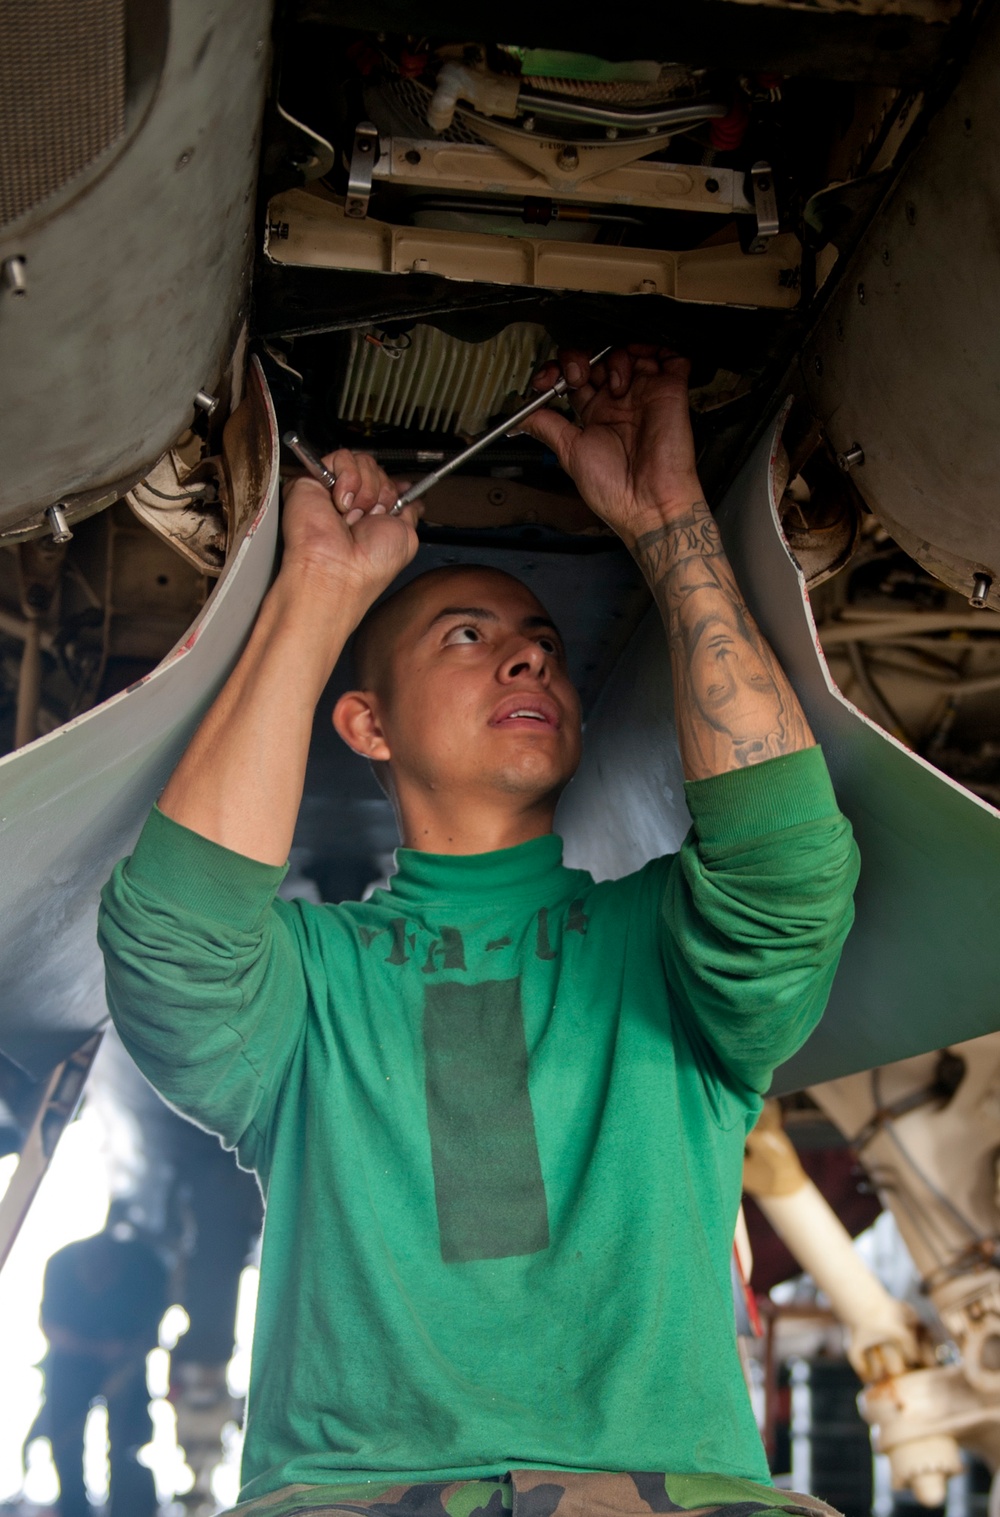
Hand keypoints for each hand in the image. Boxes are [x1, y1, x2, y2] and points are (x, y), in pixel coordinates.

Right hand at [280, 448, 419, 606]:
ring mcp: (332, 490)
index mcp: (372, 514)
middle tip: (370, 517)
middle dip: (381, 492)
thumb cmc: (369, 566)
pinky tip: (341, 504)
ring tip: (353, 515)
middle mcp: (353, 501)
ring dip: (366, 490)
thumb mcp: (407, 537)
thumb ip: (410, 512)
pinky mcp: (312, 481)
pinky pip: (341, 458)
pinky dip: (348, 479)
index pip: (386, 481)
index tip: (396, 501)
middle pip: (376, 468)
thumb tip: (416, 499)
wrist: (340, 572)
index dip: (394, 487)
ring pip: (361, 461)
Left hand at [519, 346, 701, 544]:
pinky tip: (640, 365)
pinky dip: (655, 349)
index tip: (547, 379)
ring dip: (614, 357)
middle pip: (598, 359)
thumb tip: (520, 417)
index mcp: (595, 416)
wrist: (647, 502)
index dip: (559, 370)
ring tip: (615, 384)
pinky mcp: (671, 390)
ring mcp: (645, 395)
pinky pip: (671, 356)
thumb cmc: (614, 489)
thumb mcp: (569, 452)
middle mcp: (620, 403)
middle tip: (577, 376)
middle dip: (581, 358)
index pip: (575, 378)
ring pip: (628, 351)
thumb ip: (547, 426)